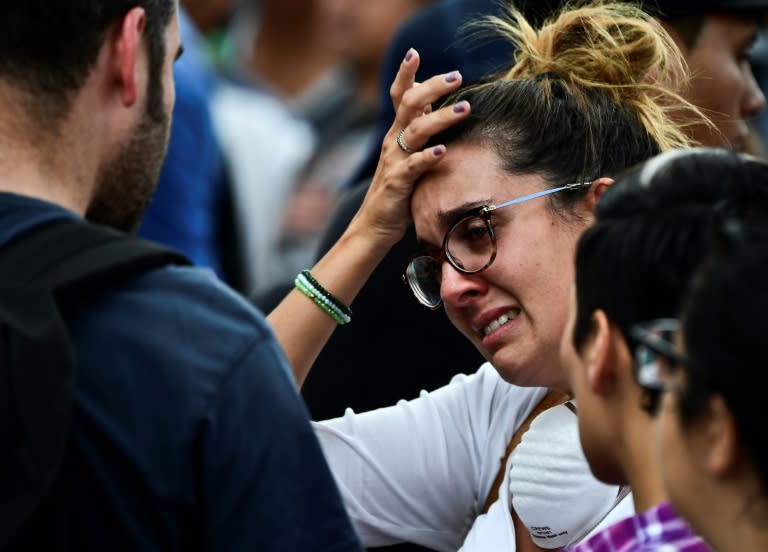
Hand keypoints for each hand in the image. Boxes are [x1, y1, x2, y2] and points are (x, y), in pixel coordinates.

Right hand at [351, 48, 471, 248]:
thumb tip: (436, 107)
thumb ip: (419, 133)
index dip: (405, 74)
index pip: (399, 95)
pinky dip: (427, 157)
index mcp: (396, 133)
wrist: (375, 225)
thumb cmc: (399, 190)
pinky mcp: (398, 182)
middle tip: (458, 76)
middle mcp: (393, 141)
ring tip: (465, 109)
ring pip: (416, 130)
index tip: (414, 52)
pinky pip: (413, 166)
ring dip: (441, 118)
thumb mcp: (408, 156)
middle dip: (433, 86)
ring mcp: (394, 160)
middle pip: (409, 103)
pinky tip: (442, 151)